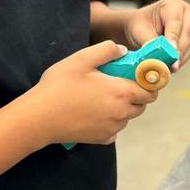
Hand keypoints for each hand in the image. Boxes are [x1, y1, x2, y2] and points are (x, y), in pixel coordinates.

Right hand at [33, 40, 157, 145]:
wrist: (39, 117)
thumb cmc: (58, 86)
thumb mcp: (81, 59)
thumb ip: (106, 50)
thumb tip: (122, 51)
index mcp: (121, 92)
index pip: (151, 90)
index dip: (148, 81)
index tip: (138, 74)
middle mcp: (121, 113)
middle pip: (142, 104)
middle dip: (136, 93)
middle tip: (117, 82)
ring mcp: (112, 128)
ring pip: (128, 116)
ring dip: (123, 107)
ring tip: (101, 95)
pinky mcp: (102, 139)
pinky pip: (115, 128)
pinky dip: (110, 120)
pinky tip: (93, 111)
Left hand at [123, 0, 189, 70]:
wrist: (140, 27)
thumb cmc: (139, 26)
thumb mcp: (140, 32)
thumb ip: (149, 42)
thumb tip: (156, 57)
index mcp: (172, 4)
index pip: (175, 22)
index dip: (174, 37)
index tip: (172, 51)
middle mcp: (186, 12)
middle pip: (187, 32)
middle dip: (179, 50)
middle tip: (172, 66)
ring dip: (181, 57)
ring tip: (170, 69)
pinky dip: (182, 59)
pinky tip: (172, 67)